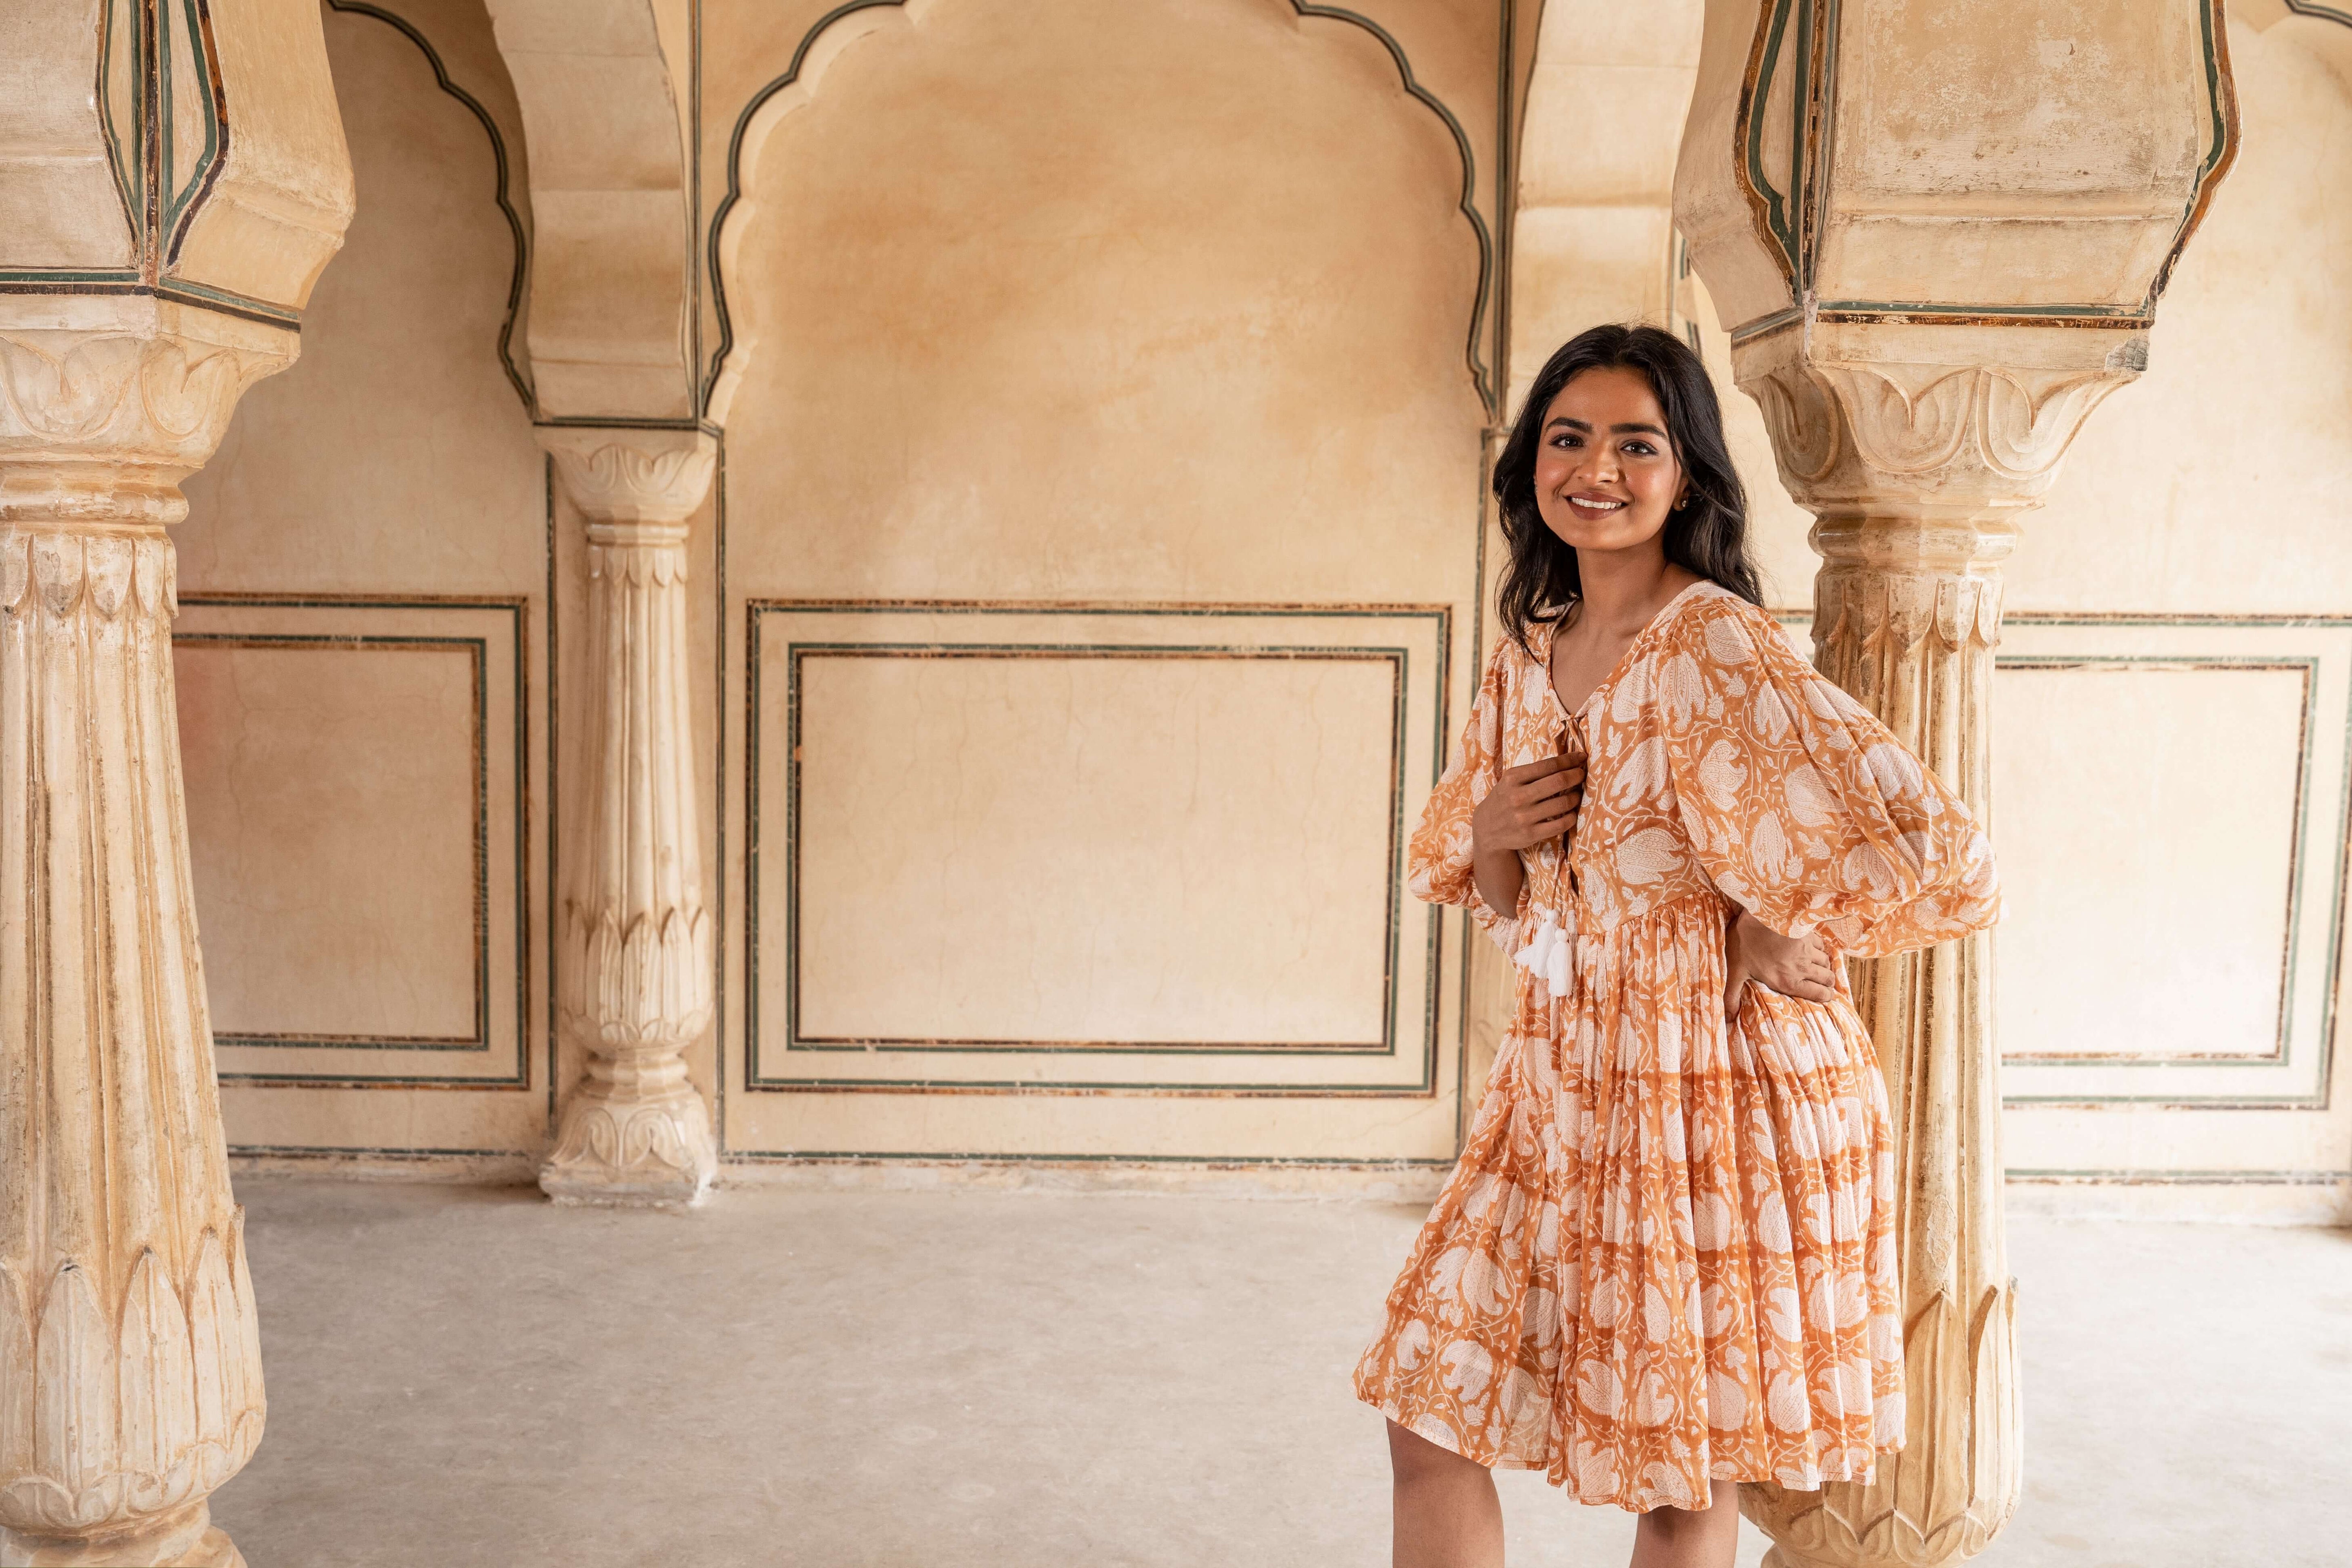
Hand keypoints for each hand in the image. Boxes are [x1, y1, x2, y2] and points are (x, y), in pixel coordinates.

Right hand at [1470, 754, 1583, 857]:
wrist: (1486, 829)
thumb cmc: (1504, 799)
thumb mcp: (1511, 781)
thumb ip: (1534, 772)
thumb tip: (1568, 761)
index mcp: (1513, 778)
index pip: (1549, 765)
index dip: (1569, 760)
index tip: (1581, 757)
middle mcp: (1518, 796)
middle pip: (1559, 781)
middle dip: (1576, 775)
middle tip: (1582, 774)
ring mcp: (1524, 817)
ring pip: (1563, 803)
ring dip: (1576, 797)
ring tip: (1577, 794)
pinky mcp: (1530, 834)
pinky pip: (1561, 824)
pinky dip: (1572, 817)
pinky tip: (1571, 813)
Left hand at [1724, 909, 1838, 1015]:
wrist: (1759, 913)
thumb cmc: (1746, 942)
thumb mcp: (1735, 970)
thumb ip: (1733, 995)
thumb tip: (1728, 1020)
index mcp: (1787, 981)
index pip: (1819, 995)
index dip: (1825, 997)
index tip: (1823, 995)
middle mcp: (1802, 969)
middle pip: (1828, 980)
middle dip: (1826, 983)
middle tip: (1821, 982)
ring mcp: (1808, 951)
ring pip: (1827, 963)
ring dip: (1824, 966)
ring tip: (1816, 966)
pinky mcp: (1809, 935)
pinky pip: (1823, 946)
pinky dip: (1821, 949)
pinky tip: (1813, 949)